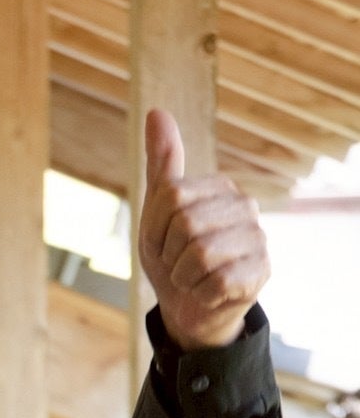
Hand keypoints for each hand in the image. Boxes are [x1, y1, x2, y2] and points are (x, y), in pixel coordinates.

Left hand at [138, 109, 268, 350]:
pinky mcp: (261, 272)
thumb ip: (161, 164)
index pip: (170, 196)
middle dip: (169, 254)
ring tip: (193, 277)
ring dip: (184, 276)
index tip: (164, 241)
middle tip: (179, 263)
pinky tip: (209, 292)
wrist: (188, 306)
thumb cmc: (173, 256)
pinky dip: (201, 293)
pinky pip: (215, 282)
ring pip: (199, 254)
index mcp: (220, 186)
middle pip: (185, 224)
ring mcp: (258, 238)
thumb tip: (156, 111)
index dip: (155, 228)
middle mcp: (246, 206)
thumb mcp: (157, 211)